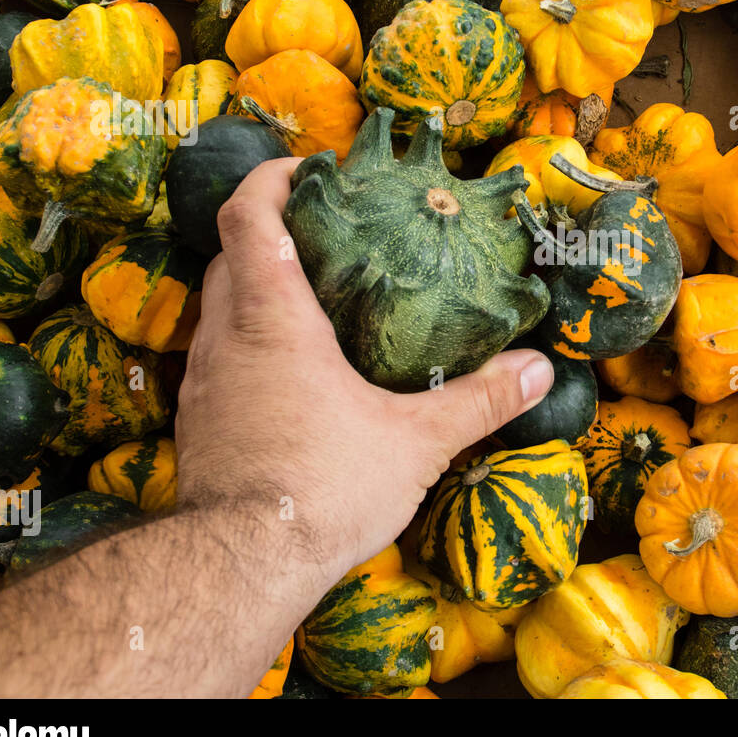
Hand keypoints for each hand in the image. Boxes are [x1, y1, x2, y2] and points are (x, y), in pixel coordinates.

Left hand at [175, 157, 555, 579]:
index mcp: (272, 318)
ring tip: (319, 302)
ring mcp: (203, 382)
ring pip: (220, 310)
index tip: (311, 170)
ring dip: (259, 290)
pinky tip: (296, 377)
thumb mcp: (418, 441)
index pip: (249, 215)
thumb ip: (479, 400)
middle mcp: (224, 337)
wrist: (239, 567)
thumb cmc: (325, 486)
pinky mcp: (198, 423)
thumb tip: (539, 369)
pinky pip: (221, 359)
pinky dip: (252, 344)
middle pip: (231, 255)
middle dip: (274, 233)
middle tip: (330, 235)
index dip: (273, 179)